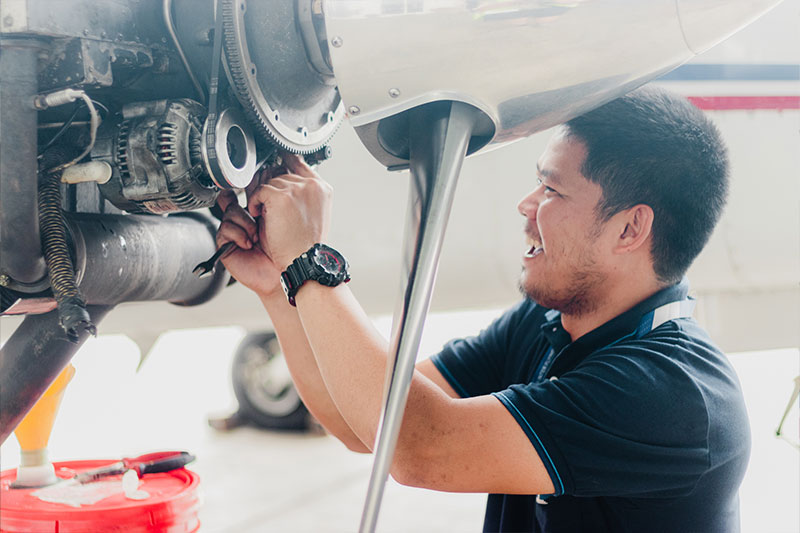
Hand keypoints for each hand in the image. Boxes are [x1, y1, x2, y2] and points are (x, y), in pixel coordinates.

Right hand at [215, 189, 281, 297]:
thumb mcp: (287, 214)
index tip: (260, 191)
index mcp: (261, 209)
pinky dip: (239, 235)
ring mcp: (235, 229)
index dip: (254, 189)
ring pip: (230, 210)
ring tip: (257, 236)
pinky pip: (225, 228)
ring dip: (247, 224)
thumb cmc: (290, 247)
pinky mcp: (226, 242)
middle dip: (250, 205)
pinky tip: (249, 244)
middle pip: (236, 195)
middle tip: (260, 215)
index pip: (249, 188)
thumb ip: (278, 194)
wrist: (285, 271)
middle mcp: (246, 218)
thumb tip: (275, 172)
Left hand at [247, 154, 332, 269]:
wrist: (303, 263)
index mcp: (322, 190)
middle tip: (268, 208)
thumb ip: (302, 197)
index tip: (278, 161)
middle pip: (281, 172)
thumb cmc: (305, 247)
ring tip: (267, 217)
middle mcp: (312, 186)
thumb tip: (283, 181)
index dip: (285, 162)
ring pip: (269, 181)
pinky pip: (259, 191)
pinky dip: (255, 203)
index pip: (300, 162)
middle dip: (270, 188)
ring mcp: (297, 189)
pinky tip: (260, 217)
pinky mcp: (281, 196)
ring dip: (263, 198)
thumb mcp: (311, 216)